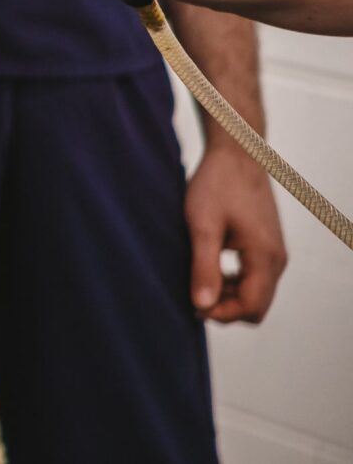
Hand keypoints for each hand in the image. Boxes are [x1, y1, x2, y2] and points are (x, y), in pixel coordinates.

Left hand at [185, 142, 287, 322]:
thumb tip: (202, 306)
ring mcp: (275, 253)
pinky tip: (209, 267)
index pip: (251, 308)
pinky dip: (234, 281)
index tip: (190, 305)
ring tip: (197, 277)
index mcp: (265, 258)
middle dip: (225, 307)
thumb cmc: (216, 184)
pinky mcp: (267, 246)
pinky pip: (255, 278)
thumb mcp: (202, 225)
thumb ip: (204, 266)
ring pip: (256, 293)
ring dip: (228, 294)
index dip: (221, 314)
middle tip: (191, 292)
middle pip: (256, 306)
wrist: (236, 153)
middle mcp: (277, 260)